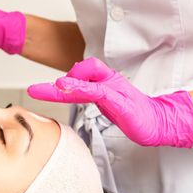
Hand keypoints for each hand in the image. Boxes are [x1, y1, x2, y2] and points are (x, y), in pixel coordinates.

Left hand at [27, 57, 192, 147]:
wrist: (158, 122)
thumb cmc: (132, 112)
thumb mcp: (106, 102)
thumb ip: (89, 94)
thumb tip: (69, 89)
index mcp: (103, 81)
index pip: (81, 71)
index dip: (62, 79)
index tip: (41, 90)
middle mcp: (107, 81)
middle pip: (81, 70)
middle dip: (56, 83)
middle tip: (34, 91)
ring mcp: (114, 90)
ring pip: (87, 80)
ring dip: (66, 84)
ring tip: (51, 88)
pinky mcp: (120, 101)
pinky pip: (98, 92)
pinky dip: (82, 89)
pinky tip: (69, 90)